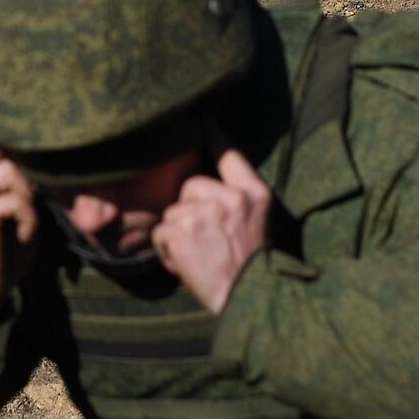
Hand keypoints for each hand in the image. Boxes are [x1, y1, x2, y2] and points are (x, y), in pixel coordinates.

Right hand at [0, 139, 40, 333]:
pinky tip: (25, 235)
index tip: (41, 168)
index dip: (18, 146)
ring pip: (10, 169)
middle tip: (39, 194)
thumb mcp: (24, 216)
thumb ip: (30, 191)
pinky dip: (28, 217)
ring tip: (30, 221)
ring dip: (30, 194)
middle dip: (27, 165)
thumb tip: (53, 169)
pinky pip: (14, 200)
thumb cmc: (7, 255)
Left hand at [151, 148, 269, 313]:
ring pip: (173, 212)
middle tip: (208, 240)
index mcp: (254, 194)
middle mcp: (232, 198)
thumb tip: (201, 180)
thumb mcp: (257, 223)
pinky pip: (161, 233)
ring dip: (178, 235)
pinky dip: (167, 252)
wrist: (253, 300)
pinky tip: (189, 264)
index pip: (229, 154)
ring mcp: (206, 212)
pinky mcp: (183, 230)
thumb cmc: (251, 267)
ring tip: (201, 255)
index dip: (213, 136)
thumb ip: (237, 199)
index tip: (201, 118)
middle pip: (189, 186)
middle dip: (189, 210)